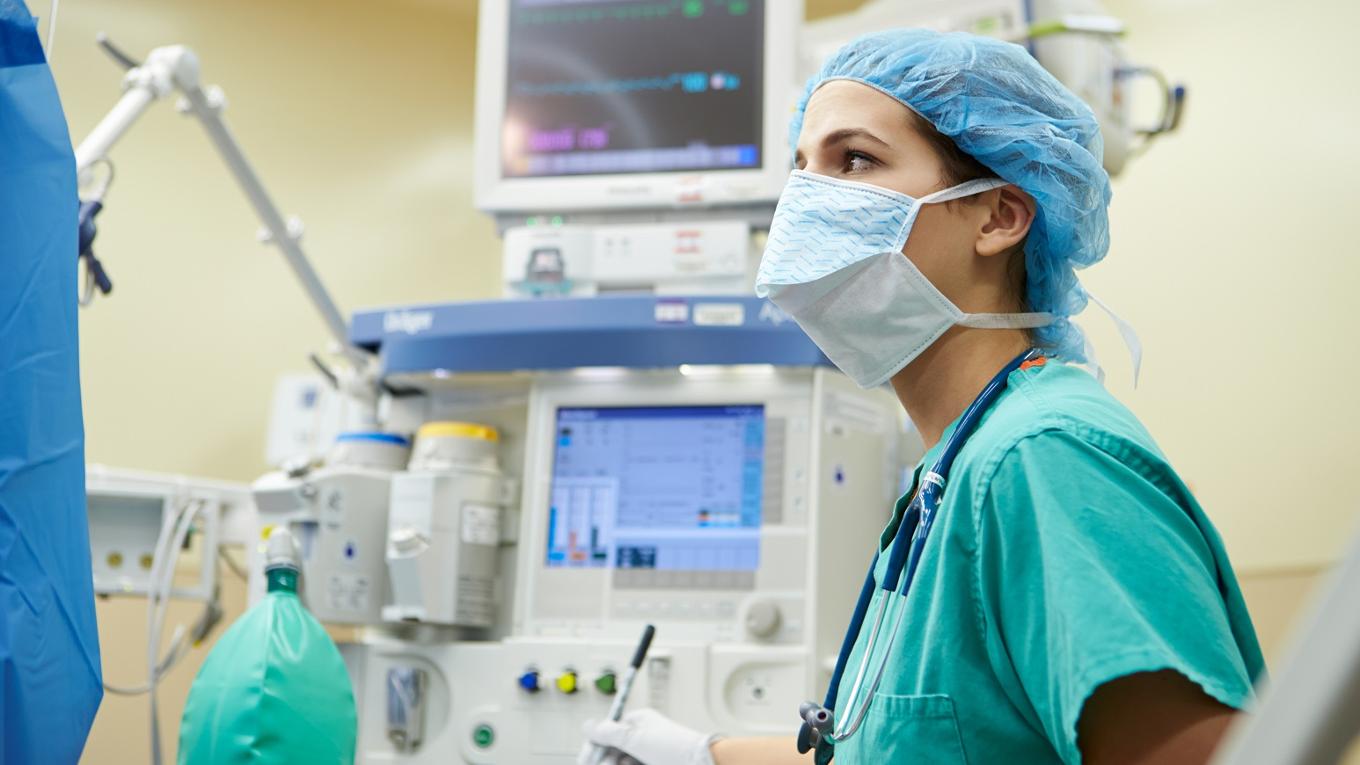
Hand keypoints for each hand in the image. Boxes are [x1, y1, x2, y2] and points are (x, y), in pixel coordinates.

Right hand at [577, 709, 717, 764]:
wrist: (701, 764)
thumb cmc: (672, 748)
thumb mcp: (635, 737)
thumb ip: (607, 732)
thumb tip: (587, 725)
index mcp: (637, 723)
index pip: (606, 733)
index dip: (594, 747)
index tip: (586, 760)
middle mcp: (641, 739)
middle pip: (612, 751)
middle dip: (606, 759)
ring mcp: (647, 756)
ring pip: (620, 762)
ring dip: (616, 764)